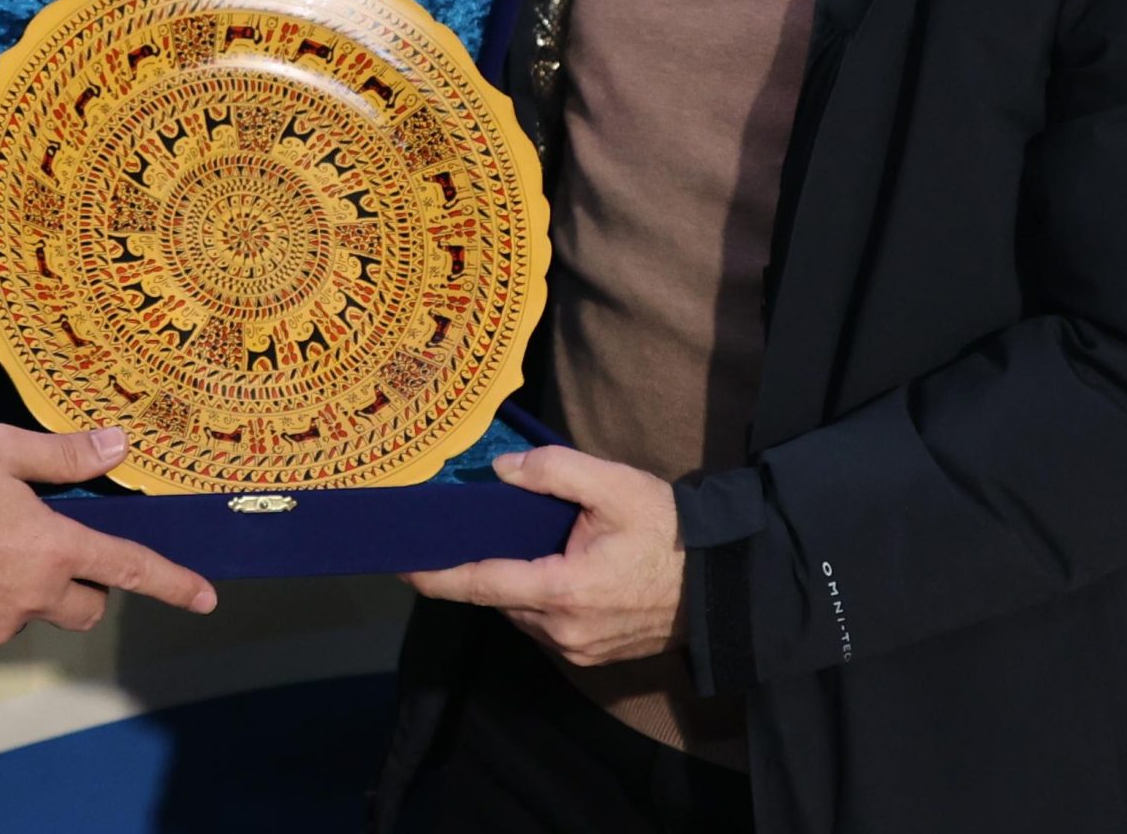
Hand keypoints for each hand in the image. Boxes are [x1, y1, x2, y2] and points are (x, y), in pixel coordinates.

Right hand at [0, 425, 217, 653]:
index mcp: (53, 548)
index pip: (130, 569)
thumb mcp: (0, 450)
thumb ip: (65, 454)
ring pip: (35, 613)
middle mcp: (35, 595)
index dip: (174, 584)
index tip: (207, 598)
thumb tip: (119, 445)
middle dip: (86, 586)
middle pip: (88, 607)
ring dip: (28, 590)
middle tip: (52, 550)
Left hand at [404, 447, 685, 666]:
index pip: (481, 584)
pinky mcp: (593, 655)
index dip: (437, 575)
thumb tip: (500, 470)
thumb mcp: (614, 485)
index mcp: (562, 590)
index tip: (400, 565)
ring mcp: (579, 649)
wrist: (726, 582)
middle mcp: (563, 631)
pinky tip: (548, 565)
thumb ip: (553, 471)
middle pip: (498, 597)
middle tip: (460, 531)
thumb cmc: (670, 530)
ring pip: (521, 612)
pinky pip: (546, 624)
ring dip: (512, 581)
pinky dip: (537, 596)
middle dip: (477, 567)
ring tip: (511, 541)